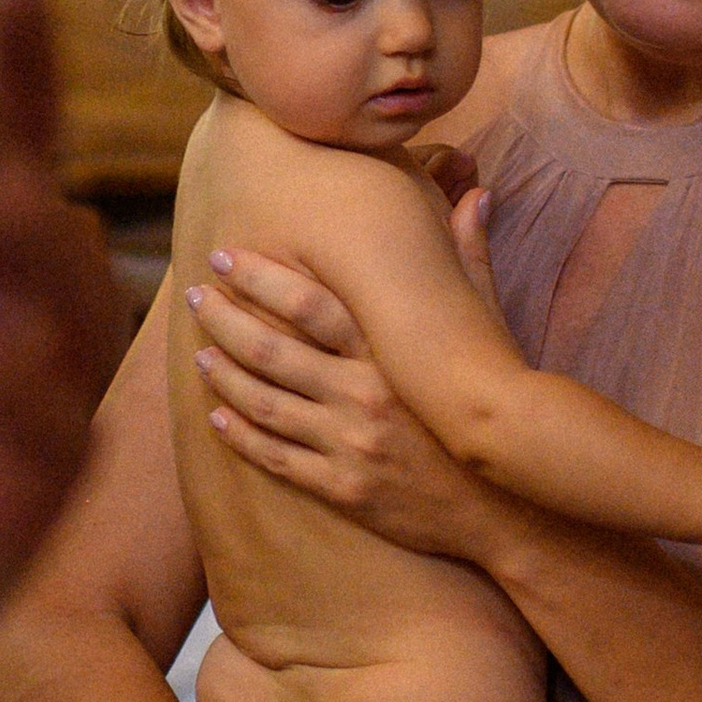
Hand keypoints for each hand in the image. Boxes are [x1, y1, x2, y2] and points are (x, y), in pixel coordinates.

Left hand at [186, 246, 508, 560]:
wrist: (505, 506)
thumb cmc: (493, 405)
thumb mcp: (488, 331)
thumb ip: (470, 260)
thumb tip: (476, 195)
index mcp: (391, 353)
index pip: (310, 306)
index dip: (261, 278)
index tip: (226, 255)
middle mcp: (364, 397)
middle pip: (273, 352)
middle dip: (225, 320)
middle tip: (196, 297)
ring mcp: (350, 447)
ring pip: (267, 406)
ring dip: (225, 376)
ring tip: (199, 352)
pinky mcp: (344, 490)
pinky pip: (278, 459)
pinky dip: (241, 436)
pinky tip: (218, 417)